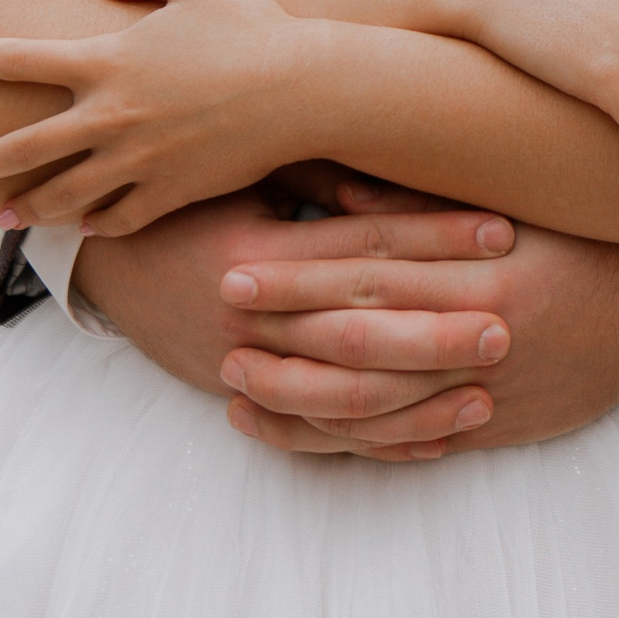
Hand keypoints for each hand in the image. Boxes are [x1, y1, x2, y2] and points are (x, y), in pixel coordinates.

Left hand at [0, 0, 309, 230]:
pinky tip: (82, 226)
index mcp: (108, 60)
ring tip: (4, 218)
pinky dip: (96, 223)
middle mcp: (110, 115)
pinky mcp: (170, 193)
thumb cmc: (251, 26)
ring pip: (65, 193)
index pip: (19, 59)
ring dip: (30, 206)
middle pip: (24, 146)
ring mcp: (137, 160)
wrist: (304, 90)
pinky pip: (119, 217)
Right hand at [72, 183, 522, 462]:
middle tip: (510, 326)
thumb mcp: (247, 174)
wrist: (108, 266)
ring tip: (486, 392)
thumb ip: (320, 175)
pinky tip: (436, 443)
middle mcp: (253, 320)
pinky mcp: (249, 402)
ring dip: (419, 401)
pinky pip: (324, 436)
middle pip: (362, 330)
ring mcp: (248, 370)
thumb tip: (399, 175)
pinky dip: (380, 443)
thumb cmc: (190, 202)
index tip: (502, 231)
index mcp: (257, 255)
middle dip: (439, 329)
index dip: (435, 238)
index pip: (364, 247)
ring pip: (345, 399)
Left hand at [214, 186, 618, 461]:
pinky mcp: (488, 432)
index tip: (238, 265)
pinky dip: (344, 442)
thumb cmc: (581, 243)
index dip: (298, 273)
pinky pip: (405, 446)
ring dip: (297, 397)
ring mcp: (484, 394)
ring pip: (375, 406)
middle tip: (218, 320)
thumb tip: (338, 190)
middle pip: (362, 342)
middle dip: (282, 333)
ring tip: (233, 381)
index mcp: (485, 273)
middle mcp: (481, 337)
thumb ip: (428, 204)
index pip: (371, 275)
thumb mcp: (519, 205)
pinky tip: (289, 429)